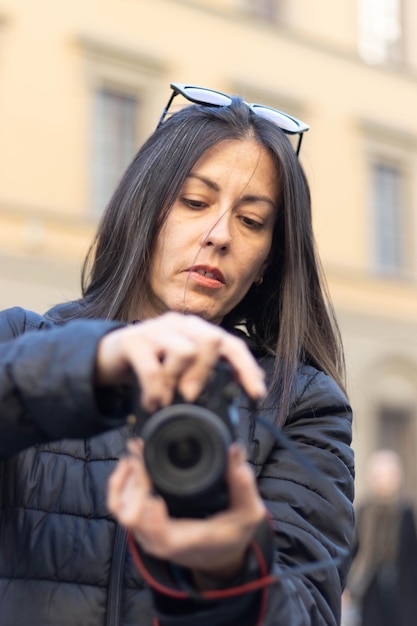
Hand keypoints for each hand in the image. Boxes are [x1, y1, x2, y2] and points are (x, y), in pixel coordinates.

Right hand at [95, 312, 265, 411]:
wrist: (104, 358)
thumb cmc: (147, 366)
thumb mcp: (178, 373)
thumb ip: (199, 378)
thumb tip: (227, 403)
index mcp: (196, 331)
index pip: (231, 344)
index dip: (246, 368)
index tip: (257, 393)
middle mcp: (179, 324)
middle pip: (211, 340)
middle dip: (207, 374)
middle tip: (191, 397)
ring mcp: (155, 329)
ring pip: (185, 352)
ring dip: (178, 383)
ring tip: (165, 401)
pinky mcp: (132, 341)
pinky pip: (153, 369)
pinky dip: (156, 392)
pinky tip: (152, 404)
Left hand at [107, 438, 266, 578]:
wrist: (219, 556)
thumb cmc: (232, 535)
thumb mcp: (247, 513)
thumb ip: (244, 485)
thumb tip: (234, 451)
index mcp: (184, 540)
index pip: (158, 534)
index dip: (152, 517)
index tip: (157, 495)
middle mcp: (158, 540)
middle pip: (131, 515)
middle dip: (135, 483)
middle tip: (145, 454)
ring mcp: (146, 532)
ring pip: (120, 508)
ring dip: (124, 480)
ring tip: (136, 453)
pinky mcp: (140, 523)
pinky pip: (119, 506)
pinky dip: (118, 484)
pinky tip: (127, 464)